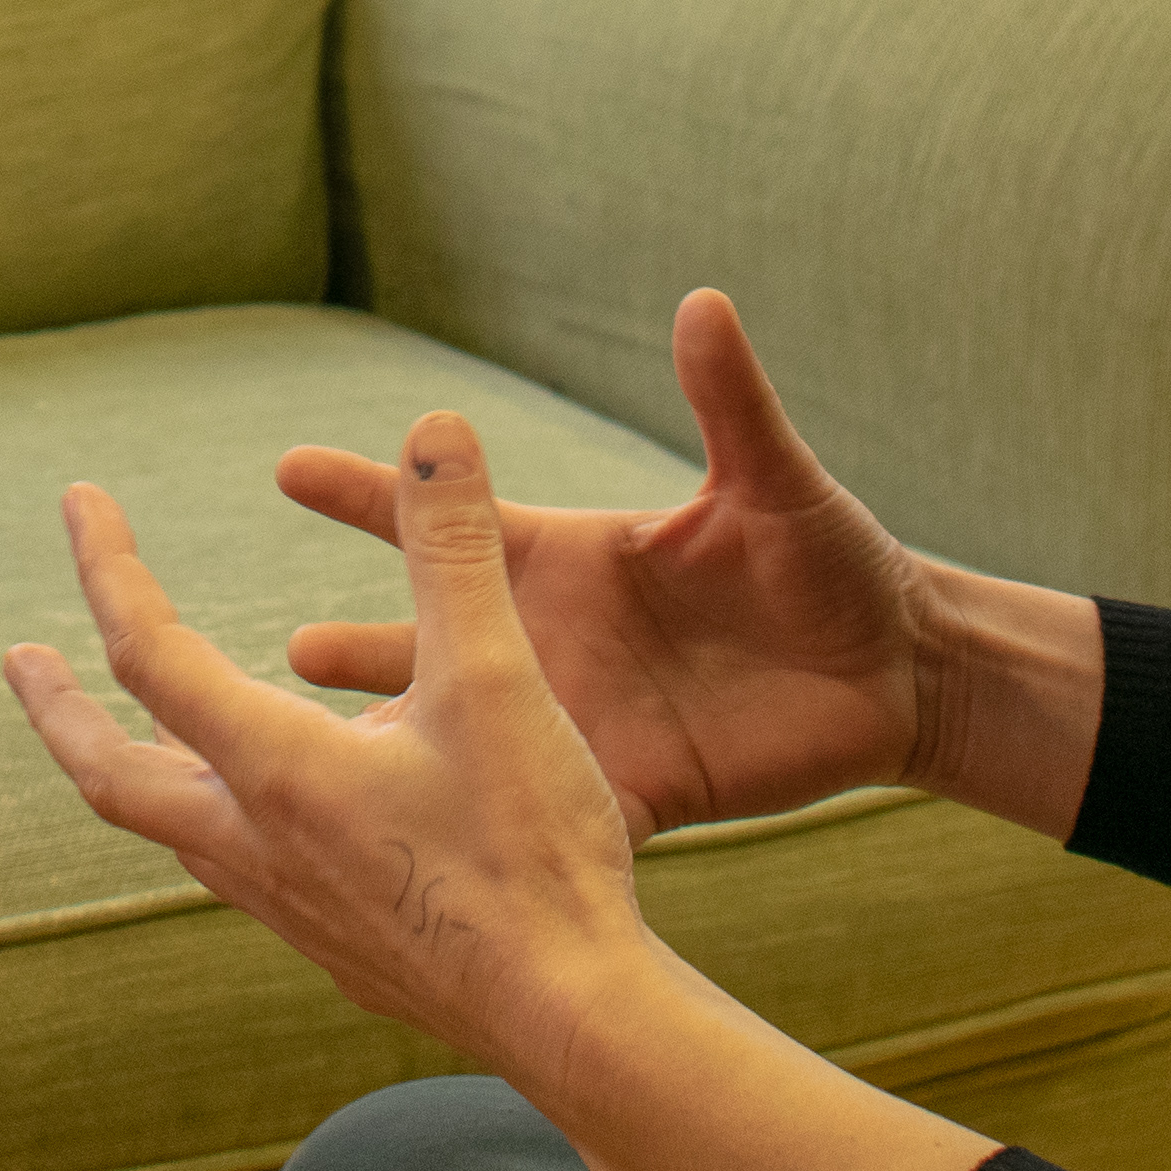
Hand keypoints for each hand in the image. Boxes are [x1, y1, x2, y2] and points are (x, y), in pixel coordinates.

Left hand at [4, 414, 662, 1088]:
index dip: (108, 566)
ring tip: (150, 731)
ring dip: (146, 769)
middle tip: (22, 661)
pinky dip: (227, 825)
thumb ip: (456, 553)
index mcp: (274, 769)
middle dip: (59, 710)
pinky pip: (247, 878)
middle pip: (114, 774)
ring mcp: (292, 912)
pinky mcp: (342, 954)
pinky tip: (282, 823)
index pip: (150, 652)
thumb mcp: (497, 680)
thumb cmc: (531, 851)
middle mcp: (256, 846)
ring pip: (180, 831)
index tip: (80, 502)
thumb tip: (436, 428)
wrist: (572, 1018)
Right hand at [275, 290, 934, 835]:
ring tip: (316, 770)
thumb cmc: (829, 558)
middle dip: (352, 652)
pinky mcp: (627, 790)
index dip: (368, 492)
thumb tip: (704, 302)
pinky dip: (484, 845)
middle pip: (429, 643)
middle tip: (277, 659)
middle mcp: (555, 640)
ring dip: (398, 756)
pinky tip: (427, 868)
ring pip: (464, 745)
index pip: (451, 520)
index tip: (285, 467)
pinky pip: (541, 824)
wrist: (893, 671)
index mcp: (570, 556)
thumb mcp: (774, 482)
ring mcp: (582, 721)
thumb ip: (729, 401)